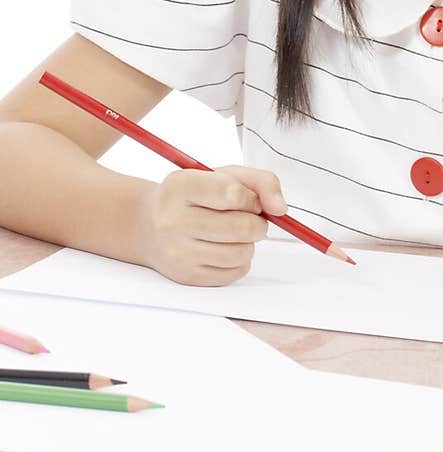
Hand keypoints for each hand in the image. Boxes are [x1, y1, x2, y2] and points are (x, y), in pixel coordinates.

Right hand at [137, 164, 285, 285]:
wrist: (151, 225)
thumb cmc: (194, 196)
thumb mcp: (223, 175)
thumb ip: (261, 182)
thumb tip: (282, 209)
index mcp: (181, 186)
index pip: (233, 194)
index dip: (251, 198)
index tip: (247, 199)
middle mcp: (173, 220)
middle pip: (242, 228)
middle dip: (257, 223)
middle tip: (249, 218)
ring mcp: (178, 252)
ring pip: (243, 252)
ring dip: (249, 243)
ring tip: (234, 233)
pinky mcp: (187, 276)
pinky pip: (236, 272)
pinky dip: (240, 260)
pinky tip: (224, 248)